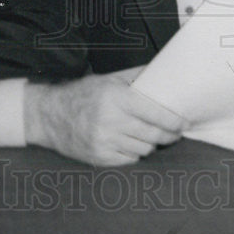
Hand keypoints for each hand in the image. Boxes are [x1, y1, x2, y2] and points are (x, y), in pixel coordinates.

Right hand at [24, 74, 186, 165]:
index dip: (174, 121)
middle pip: (153, 135)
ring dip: (150, 144)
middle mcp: (111, 121)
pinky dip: (134, 153)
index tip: (184, 124)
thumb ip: (137, 77)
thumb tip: (163, 73)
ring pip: (143, 149)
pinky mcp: (99, 158)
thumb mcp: (109, 80)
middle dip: (169, 136)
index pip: (155, 114)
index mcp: (117, 99)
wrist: (50, 115)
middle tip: (175, 134)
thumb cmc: (83, 94)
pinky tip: (131, 144)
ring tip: (150, 137)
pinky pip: (129, 160)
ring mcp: (104, 142)